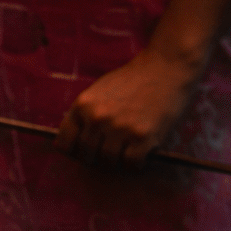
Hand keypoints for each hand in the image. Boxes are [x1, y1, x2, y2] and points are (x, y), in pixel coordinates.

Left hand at [55, 48, 203, 168]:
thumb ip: (84, 114)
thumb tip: (72, 144)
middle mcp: (97, 117)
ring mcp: (119, 127)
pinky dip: (136, 163)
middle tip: (111, 153)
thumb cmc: (133, 79)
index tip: (85, 151)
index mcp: (82, 106)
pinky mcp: (142, 136)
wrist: (167, 66)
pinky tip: (142, 153)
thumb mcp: (98, 91)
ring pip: (108, 162)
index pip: (63, 144)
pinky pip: (131, 164)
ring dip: (118, 161)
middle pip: (85, 156)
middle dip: (97, 158)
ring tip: (128, 150)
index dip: (74, 151)